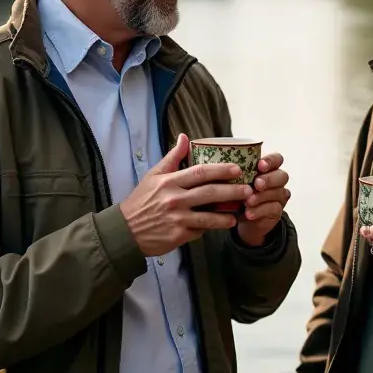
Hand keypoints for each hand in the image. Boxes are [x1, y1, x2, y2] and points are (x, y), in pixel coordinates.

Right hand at [120, 134, 251, 255]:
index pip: (200, 172)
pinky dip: (211, 227)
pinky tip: (222, 225)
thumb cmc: (141, 201)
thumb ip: (172, 157)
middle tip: (248, 189)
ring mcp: (177, 219)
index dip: (220, 170)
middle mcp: (174, 199)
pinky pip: (200, 230)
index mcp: (169, 182)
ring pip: (209, 216)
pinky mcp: (178, 236)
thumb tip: (185, 136)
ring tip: (240, 212)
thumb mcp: (153, 175)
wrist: (124, 231)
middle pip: (209, 193)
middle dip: (232, 191)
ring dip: (227, 215)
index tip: (237, 169)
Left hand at [235, 152, 290, 247]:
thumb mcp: (235, 181)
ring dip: (261, 197)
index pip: (277, 159)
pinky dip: (259, 211)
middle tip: (256, 184)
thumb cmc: (238, 192)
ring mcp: (279, 196)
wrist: (242, 216)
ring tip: (248, 201)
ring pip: (278, 193)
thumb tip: (219, 165)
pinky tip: (249, 213)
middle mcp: (277, 180)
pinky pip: (273, 209)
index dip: (271, 161)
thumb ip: (234, 173)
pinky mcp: (277, 211)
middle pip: (282, 176)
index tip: (260, 165)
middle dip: (269, 179)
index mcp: (268, 167)